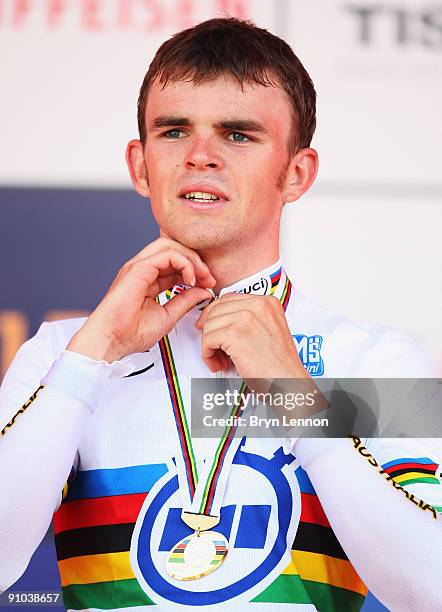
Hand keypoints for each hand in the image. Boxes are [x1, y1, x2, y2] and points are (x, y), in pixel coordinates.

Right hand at [67, 238, 214, 361]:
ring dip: (192, 259)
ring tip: (203, 276)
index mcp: (148, 280)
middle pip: (174, 249)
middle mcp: (143, 270)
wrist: (111, 340)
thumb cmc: (130, 333)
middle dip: (196, 261)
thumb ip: (186, 301)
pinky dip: (184, 263)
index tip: (209, 285)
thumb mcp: (168, 315)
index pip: (175, 264)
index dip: (195, 271)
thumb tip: (204, 291)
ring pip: (170, 246)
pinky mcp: (138, 268)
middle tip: (210, 278)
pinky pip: (167, 254)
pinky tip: (190, 279)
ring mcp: (139, 267)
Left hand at [195, 293, 307, 379]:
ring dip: (209, 346)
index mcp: (268, 302)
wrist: (289, 383)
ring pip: (209, 325)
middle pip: (216, 311)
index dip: (215, 314)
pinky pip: (207, 340)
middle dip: (211, 331)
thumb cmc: (279, 365)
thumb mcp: (269, 331)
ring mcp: (246, 318)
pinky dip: (207, 355)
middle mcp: (258, 306)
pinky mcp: (235, 334)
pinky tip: (217, 364)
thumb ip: (249, 319)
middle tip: (217, 350)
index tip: (209, 327)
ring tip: (221, 360)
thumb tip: (219, 318)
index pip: (229, 299)